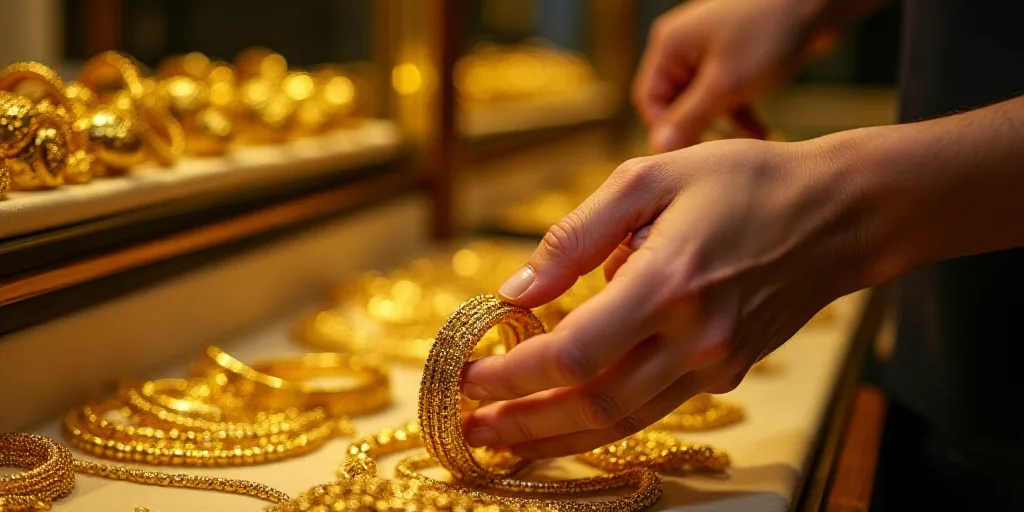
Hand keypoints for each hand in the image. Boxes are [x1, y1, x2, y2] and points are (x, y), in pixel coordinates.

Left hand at [460, 137, 883, 457]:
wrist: (837, 215)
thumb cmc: (742, 182)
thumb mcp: (650, 178)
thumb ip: (576, 236)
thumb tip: (513, 290)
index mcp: (669, 283)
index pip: (572, 353)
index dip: (512, 372)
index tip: (467, 373)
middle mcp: (694, 338)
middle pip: (591, 406)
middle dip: (521, 423)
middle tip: (467, 430)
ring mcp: (715, 364)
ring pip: (622, 422)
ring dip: (555, 436)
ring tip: (501, 440)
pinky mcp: (726, 373)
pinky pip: (652, 409)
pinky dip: (600, 421)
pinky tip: (563, 415)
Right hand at [635, 0, 843, 151]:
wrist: (818, 0)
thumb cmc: (770, 32)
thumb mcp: (725, 84)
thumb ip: (689, 118)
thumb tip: (659, 146)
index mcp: (670, 46)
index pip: (650, 100)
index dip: (666, 132)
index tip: (686, 158)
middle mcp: (685, 45)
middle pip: (675, 102)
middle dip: (696, 130)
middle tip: (715, 158)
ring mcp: (711, 49)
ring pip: (703, 100)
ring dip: (722, 126)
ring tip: (743, 149)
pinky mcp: (737, 55)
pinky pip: (726, 92)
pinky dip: (740, 113)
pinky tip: (761, 134)